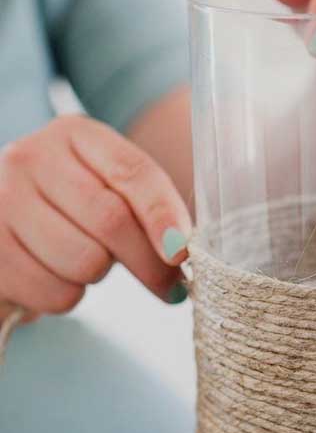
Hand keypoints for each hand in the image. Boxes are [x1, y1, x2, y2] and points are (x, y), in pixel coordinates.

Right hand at [0, 115, 191, 322]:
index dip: (163, 215)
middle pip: (111, 221)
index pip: (131, 172)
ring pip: (85, 262)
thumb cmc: (68, 211)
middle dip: (149, 263)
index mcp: (74, 135)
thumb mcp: (105, 188)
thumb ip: (146, 207)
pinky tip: (56, 276)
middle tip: (169, 286)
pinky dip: (67, 297)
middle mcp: (31, 159)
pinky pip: (55, 292)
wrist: (3, 229)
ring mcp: (3, 202)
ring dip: (98, 277)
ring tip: (86, 264)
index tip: (181, 252)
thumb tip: (181, 250)